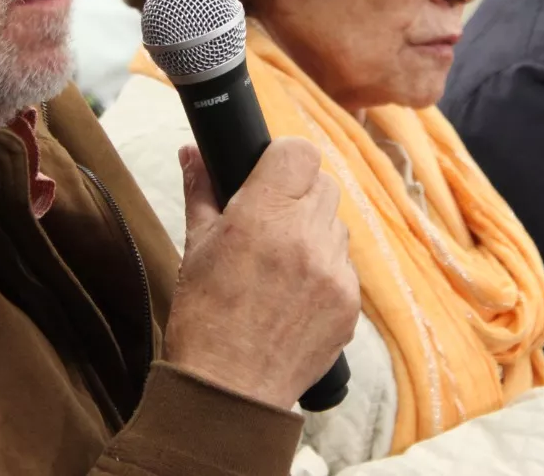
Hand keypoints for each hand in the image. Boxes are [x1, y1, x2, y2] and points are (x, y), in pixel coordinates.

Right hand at [164, 138, 359, 410]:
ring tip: (280, 266)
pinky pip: (345, 267)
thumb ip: (201, 189)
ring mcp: (334, 272)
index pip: (300, 152)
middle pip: (323, 185)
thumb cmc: (204, 318)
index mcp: (263, 216)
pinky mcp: (350, 303)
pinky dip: (324, 272)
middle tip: (269, 223)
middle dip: (298, 196)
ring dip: (314, 233)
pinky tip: (294, 295)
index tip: (269, 175)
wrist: (229, 391)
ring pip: (336, 225)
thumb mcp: (195, 247)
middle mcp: (306, 237)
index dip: (284, 159)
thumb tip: (194, 151)